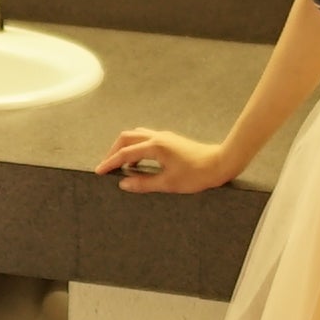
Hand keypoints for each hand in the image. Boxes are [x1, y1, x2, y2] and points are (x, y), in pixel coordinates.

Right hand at [96, 128, 237, 194]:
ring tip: (120, 163)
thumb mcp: (169, 184)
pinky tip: (138, 160)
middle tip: (107, 166)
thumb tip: (124, 184)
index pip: (125, 154)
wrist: (220, 163)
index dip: (110, 163)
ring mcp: (164, 137)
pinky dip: (136, 146)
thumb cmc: (198, 174)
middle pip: (126, 138)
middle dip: (113, 151)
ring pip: (136, 135)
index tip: (99, 171)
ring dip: (124, 146)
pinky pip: (145, 137)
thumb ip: (144, 183)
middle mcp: (157, 137)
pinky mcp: (170, 140)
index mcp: (155, 147)